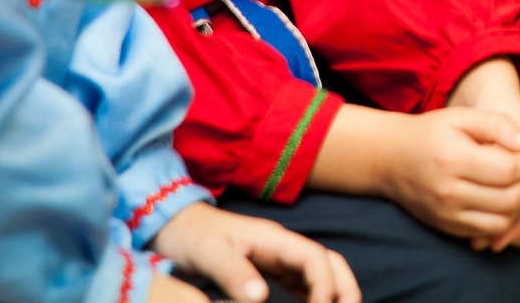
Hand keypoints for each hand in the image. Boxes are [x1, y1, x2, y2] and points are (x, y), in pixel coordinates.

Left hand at [151, 200, 360, 302]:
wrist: (175, 224)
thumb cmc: (191, 235)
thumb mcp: (207, 252)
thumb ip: (233, 272)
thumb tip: (260, 297)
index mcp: (273, 238)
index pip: (314, 257)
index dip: (324, 284)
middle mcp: (282, 247)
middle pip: (329, 262)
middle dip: (345, 287)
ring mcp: (278, 258)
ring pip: (320, 273)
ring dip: (335, 293)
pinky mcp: (271, 269)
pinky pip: (303, 283)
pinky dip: (316, 297)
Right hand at [359, 104, 519, 249]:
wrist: (392, 159)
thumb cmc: (433, 133)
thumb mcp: (463, 117)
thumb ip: (499, 125)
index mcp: (454, 158)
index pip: (508, 169)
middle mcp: (448, 191)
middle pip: (510, 199)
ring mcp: (447, 214)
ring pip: (503, 221)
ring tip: (519, 184)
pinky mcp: (448, 227)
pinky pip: (488, 232)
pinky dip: (504, 219)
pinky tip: (503, 199)